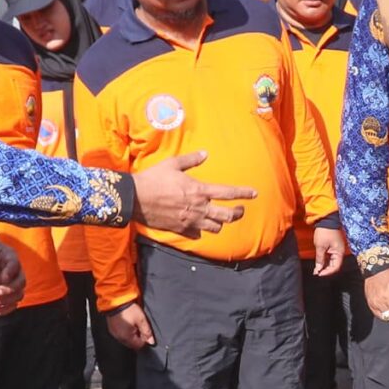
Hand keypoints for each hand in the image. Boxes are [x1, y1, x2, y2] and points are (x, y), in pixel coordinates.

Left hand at [0, 229, 24, 316]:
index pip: (15, 263)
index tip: (2, 279)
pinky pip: (12, 304)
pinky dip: (6, 310)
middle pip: (21, 282)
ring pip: (18, 295)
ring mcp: (12, 282)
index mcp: (8, 255)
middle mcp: (14, 269)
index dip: (11, 272)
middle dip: (9, 290)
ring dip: (7, 302)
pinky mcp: (7, 293)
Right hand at [105, 302, 155, 349]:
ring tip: (134, 324)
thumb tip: (151, 342)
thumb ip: (147, 332)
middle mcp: (119, 338)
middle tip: (140, 327)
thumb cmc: (129, 310)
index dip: (144, 340)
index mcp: (127, 337)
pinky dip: (125, 332)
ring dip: (131, 335)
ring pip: (126, 340)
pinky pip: (120, 335)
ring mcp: (114, 334)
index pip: (139, 345)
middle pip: (132, 344)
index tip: (145, 331)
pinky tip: (127, 324)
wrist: (116, 300)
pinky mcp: (111, 329)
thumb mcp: (141, 320)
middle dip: (138, 338)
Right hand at [128, 150, 255, 236]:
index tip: (254, 194)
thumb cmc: (153, 178)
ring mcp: (190, 221)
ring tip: (221, 217)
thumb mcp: (172, 164)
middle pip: (227, 216)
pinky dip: (201, 230)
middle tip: (240, 209)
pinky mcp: (180, 229)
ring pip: (215, 228)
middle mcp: (198, 208)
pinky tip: (200, 226)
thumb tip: (204, 154)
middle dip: (238, 213)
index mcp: (199, 190)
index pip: (228, 193)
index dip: (243, 193)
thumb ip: (191, 160)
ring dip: (220, 223)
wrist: (135, 198)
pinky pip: (197, 234)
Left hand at [310, 224, 347, 276]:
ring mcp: (337, 249)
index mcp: (339, 253)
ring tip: (317, 269)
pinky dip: (325, 260)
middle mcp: (339, 252)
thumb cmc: (324, 232)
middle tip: (317, 273)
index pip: (335, 267)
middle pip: (334, 265)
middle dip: (325, 270)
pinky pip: (330, 257)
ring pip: (331, 262)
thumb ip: (320, 259)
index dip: (327, 272)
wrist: (327, 219)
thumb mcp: (320, 246)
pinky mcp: (333, 247)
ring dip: (325, 266)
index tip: (319, 274)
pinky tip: (319, 263)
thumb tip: (318, 269)